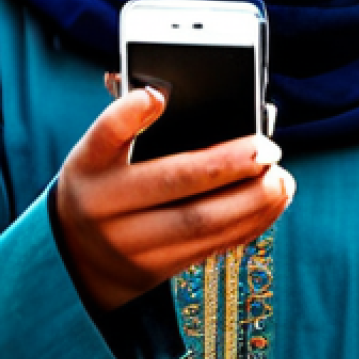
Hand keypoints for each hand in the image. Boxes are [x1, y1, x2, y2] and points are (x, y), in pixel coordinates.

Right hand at [55, 86, 294, 312]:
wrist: (78, 256)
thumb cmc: (101, 184)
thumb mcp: (98, 155)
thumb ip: (127, 124)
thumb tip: (161, 91)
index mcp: (87, 164)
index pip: (104, 135)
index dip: (128, 114)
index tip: (158, 95)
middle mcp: (103, 205)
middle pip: (172, 181)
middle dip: (227, 164)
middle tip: (268, 148)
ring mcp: (129, 242)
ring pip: (200, 221)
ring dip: (251, 200)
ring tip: (281, 177)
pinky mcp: (157, 268)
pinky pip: (211, 246)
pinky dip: (250, 223)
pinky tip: (273, 202)